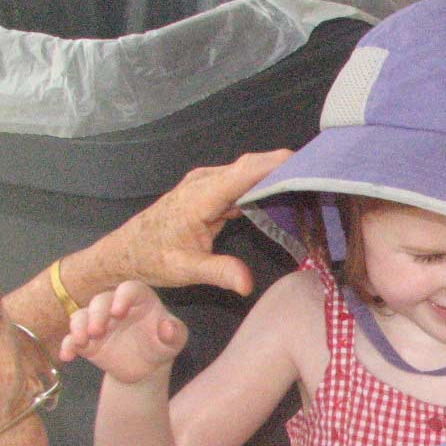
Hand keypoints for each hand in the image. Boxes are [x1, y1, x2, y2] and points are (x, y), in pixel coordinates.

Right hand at [59, 281, 186, 382]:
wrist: (145, 367)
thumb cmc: (162, 344)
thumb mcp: (174, 341)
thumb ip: (174, 333)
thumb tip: (167, 327)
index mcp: (139, 298)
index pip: (129, 289)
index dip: (122, 297)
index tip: (118, 312)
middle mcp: (114, 304)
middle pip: (100, 300)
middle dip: (97, 314)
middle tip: (97, 331)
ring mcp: (98, 321)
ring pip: (81, 315)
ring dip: (78, 326)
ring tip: (81, 341)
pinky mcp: (86, 338)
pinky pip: (71, 338)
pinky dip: (67, 345)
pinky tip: (67, 356)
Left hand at [99, 149, 290, 297]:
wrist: (126, 250)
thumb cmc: (152, 258)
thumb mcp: (185, 270)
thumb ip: (219, 273)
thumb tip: (248, 285)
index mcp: (200, 197)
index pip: (244, 172)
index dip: (275, 164)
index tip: (306, 161)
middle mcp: (204, 182)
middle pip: (250, 165)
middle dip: (283, 164)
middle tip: (319, 170)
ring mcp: (206, 183)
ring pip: (246, 169)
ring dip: (274, 171)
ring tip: (308, 178)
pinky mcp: (209, 188)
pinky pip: (240, 179)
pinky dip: (261, 181)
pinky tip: (281, 190)